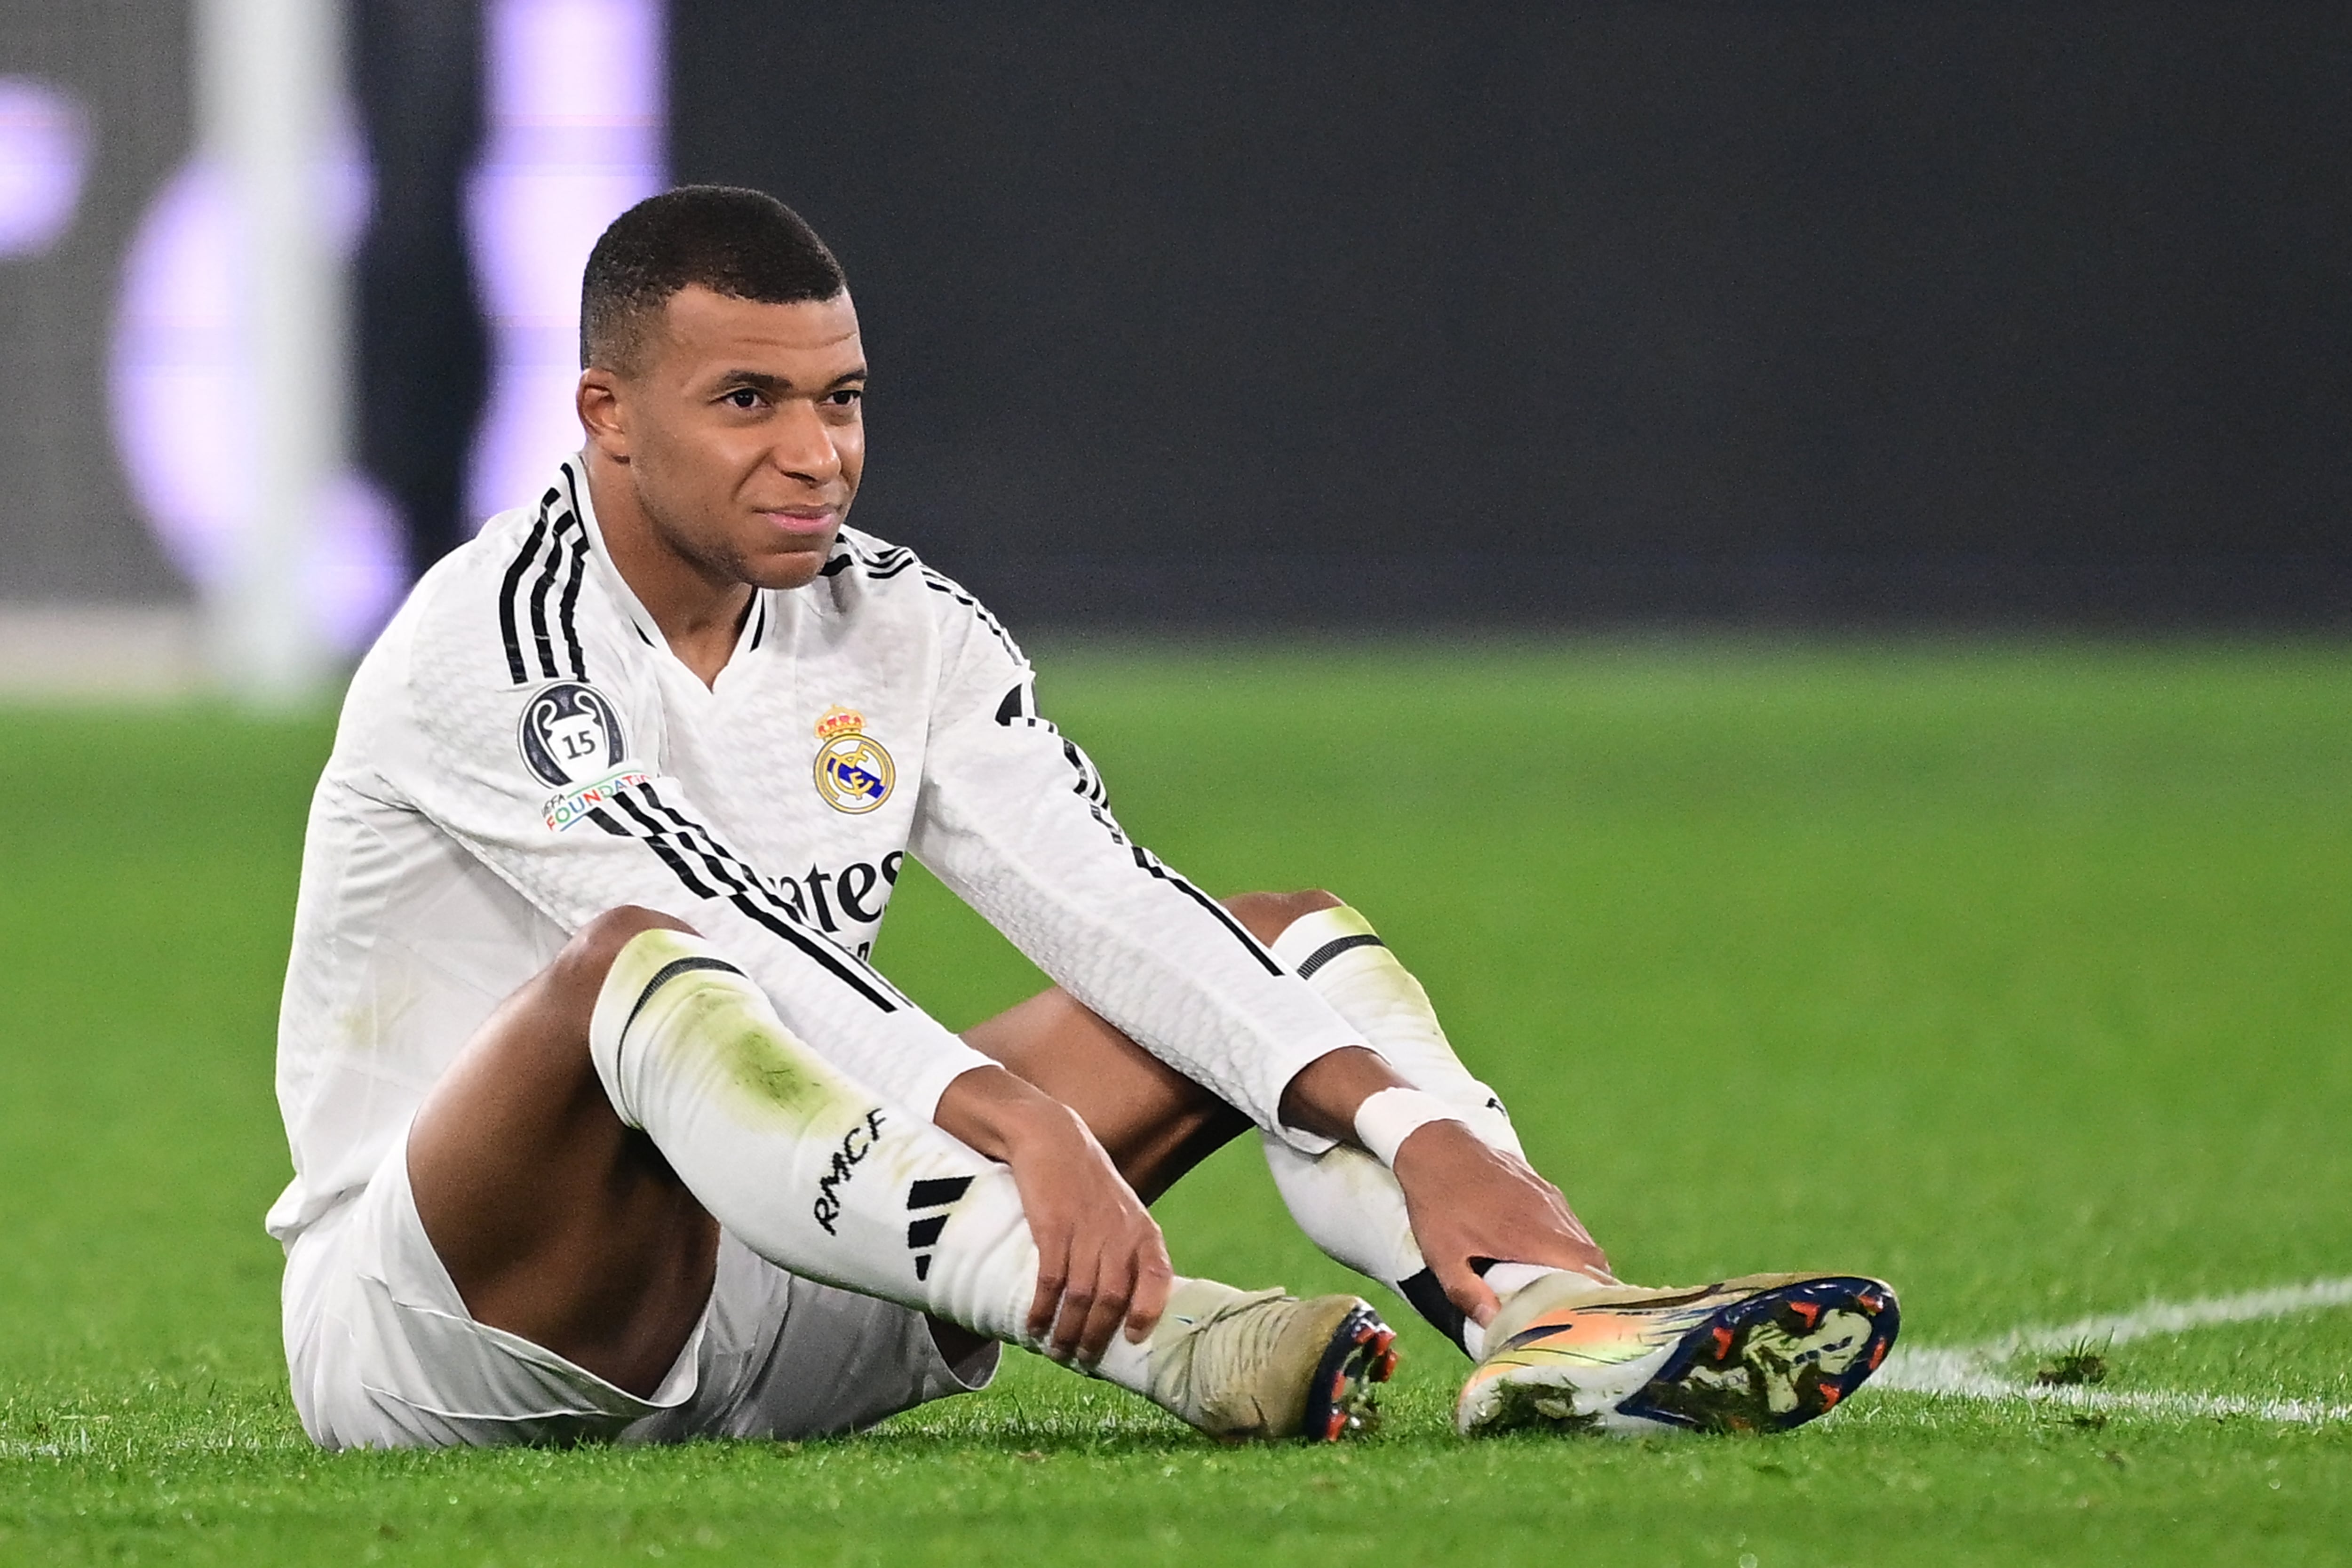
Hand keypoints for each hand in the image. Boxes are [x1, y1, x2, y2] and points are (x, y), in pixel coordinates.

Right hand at [933, 1066, 1172, 1364]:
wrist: (1051, 1137)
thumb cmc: (1085, 1181)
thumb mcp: (1120, 1211)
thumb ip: (1125, 1250)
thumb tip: (1121, 1303)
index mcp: (1143, 1231)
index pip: (1160, 1280)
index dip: (1148, 1314)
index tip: (1131, 1340)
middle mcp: (1120, 1234)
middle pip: (1114, 1300)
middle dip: (1097, 1337)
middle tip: (1081, 1359)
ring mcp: (1087, 1231)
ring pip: (1083, 1297)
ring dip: (1068, 1330)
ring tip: (1056, 1350)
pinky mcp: (1053, 1227)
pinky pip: (1051, 1279)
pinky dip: (1042, 1308)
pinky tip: (1033, 1324)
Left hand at [1391, 1119, 1613, 1328]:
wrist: (1435, 1144)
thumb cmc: (1438, 1203)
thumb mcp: (1443, 1255)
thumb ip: (1467, 1292)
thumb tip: (1494, 1325)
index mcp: (1533, 1234)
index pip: (1588, 1267)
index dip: (1597, 1295)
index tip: (1592, 1319)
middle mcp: (1550, 1214)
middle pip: (1592, 1257)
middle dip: (1591, 1286)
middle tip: (1576, 1313)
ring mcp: (1548, 1197)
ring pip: (1581, 1238)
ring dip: (1578, 1264)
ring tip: (1562, 1292)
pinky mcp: (1541, 1186)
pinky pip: (1566, 1220)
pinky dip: (1566, 1243)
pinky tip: (1545, 1257)